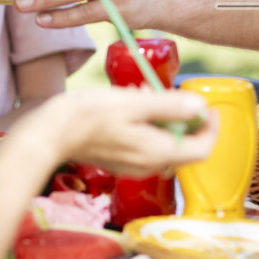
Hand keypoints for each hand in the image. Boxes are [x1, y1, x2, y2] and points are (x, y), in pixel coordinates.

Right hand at [40, 87, 217, 176]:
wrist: (47, 135)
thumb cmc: (88, 116)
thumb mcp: (133, 103)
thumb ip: (170, 106)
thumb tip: (200, 107)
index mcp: (158, 152)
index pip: (202, 149)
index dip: (210, 127)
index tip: (205, 104)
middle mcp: (149, 164)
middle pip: (186, 147)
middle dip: (186, 118)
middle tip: (173, 94)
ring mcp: (133, 165)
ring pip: (165, 142)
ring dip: (164, 118)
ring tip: (146, 94)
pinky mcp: (120, 160)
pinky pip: (146, 143)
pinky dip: (148, 124)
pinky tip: (130, 104)